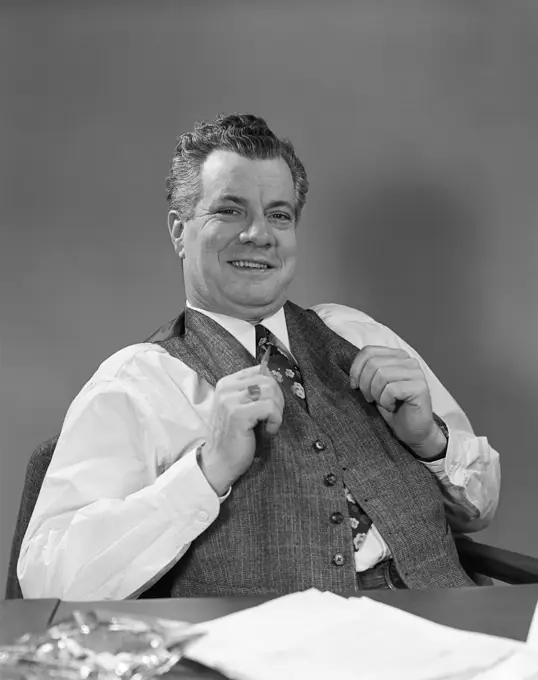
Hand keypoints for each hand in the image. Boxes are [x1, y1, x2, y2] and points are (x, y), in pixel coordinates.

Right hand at [200, 365, 284, 494]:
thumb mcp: (239, 407)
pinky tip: (269, 430)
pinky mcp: (238, 415)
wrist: (219, 462)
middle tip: (273, 417)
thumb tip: (273, 377)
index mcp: (226, 383)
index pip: (260, 371)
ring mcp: (230, 400)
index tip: (270, 405)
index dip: (272, 387)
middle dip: (278, 399)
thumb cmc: (233, 436)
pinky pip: (269, 407)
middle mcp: (226, 388)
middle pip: (267, 380)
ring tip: (269, 424)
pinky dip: (276, 420)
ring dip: (277, 410)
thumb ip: (251, 391)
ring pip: (270, 392)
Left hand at [349, 346, 445, 458]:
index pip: (368, 351)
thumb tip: (352, 370)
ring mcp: (416, 373)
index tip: (354, 385)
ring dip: (376, 393)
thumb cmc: (392, 407)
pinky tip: (392, 406)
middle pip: (373, 363)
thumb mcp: (374, 385)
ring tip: (382, 402)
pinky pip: (391, 389)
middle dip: (365, 384)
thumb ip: (367, 371)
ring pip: (381, 375)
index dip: (356, 369)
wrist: (411, 431)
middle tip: (369, 398)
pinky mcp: (420, 387)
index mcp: (396, 356)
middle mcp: (408, 360)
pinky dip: (386, 401)